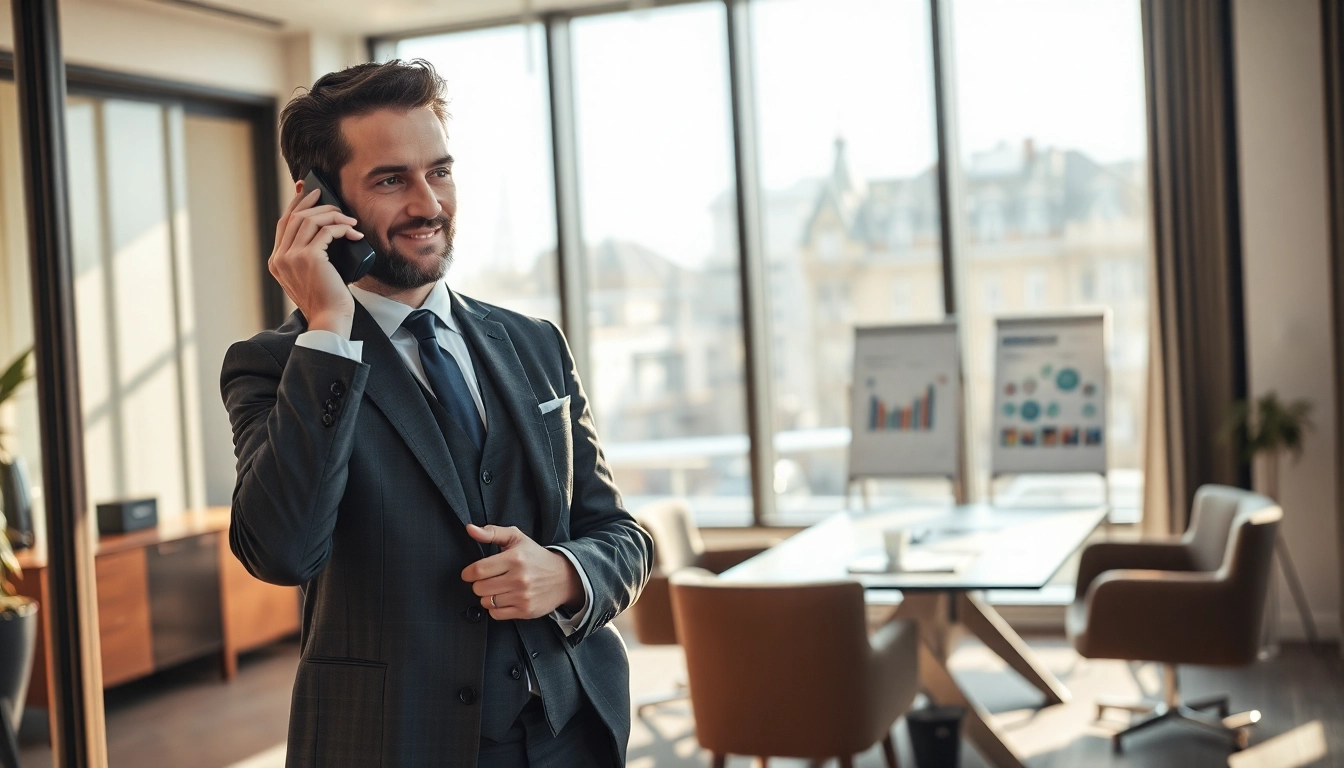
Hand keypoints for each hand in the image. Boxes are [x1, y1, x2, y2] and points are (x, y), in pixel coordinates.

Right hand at [268, 185, 364, 338]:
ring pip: (310, 220)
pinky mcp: (309, 258)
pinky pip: (326, 231)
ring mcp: (292, 257)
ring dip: (332, 215)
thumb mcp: (310, 276)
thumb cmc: (326, 300)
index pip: (284, 224)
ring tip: (349, 220)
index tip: (306, 192)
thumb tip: (324, 232)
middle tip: (331, 198)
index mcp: (277, 262)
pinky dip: (341, 228)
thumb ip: (308, 257)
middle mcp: (280, 257)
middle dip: (314, 203)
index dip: (295, 205)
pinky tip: (353, 232)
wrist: (329, 320)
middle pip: (295, 217)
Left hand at [461, 525, 583, 620]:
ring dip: (487, 596)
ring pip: (486, 602)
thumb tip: (470, 529)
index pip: (478, 570)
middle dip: (479, 584)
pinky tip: (504, 599)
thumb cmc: (535, 556)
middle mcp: (519, 578)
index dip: (468, 573)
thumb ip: (492, 532)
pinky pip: (496, 614)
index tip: (469, 573)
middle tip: (488, 580)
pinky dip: (495, 608)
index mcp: (515, 558)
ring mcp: (523, 596)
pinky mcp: (525, 611)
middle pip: (479, 588)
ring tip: (498, 588)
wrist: (563, 577)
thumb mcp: (516, 538)